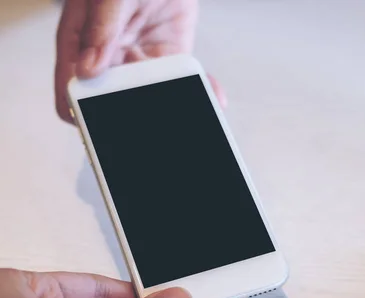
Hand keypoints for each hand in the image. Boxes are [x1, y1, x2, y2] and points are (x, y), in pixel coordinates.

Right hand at [55, 0, 225, 122]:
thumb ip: (101, 28)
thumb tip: (88, 69)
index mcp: (80, 45)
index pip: (73, 89)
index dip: (81, 111)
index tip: (99, 125)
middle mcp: (110, 59)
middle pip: (115, 101)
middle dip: (132, 116)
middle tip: (155, 123)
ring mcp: (139, 62)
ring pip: (153, 96)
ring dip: (172, 106)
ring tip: (192, 113)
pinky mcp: (168, 59)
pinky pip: (183, 80)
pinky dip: (200, 89)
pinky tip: (214, 95)